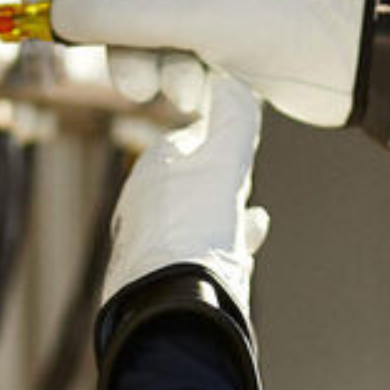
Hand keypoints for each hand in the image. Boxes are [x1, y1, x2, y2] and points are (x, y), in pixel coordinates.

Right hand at [26, 0, 385, 126]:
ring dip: (159, 76)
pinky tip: (210, 94)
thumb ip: (113, 13)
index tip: (22, 14)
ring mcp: (205, 25)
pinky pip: (179, 77)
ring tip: (192, 85)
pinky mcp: (226, 60)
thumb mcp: (180, 13)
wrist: (337, 58)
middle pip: (117, 21)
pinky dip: (186, 89)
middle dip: (122, 54)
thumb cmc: (263, 23)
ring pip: (147, 56)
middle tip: (140, 83)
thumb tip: (55, 12)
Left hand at [102, 70, 268, 307]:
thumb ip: (234, 121)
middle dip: (223, 186)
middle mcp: (143, 201)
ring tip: (246, 226)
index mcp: (154, 166)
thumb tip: (235, 82)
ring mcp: (147, 242)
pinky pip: (194, 253)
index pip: (193, 139)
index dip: (225, 144)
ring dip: (224, 220)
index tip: (244, 151)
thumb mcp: (223, 164)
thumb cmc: (196, 230)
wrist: (171, 307)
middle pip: (194, 182)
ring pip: (195, 220)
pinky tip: (240, 253)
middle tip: (246, 191)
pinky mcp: (155, 277)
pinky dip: (219, 248)